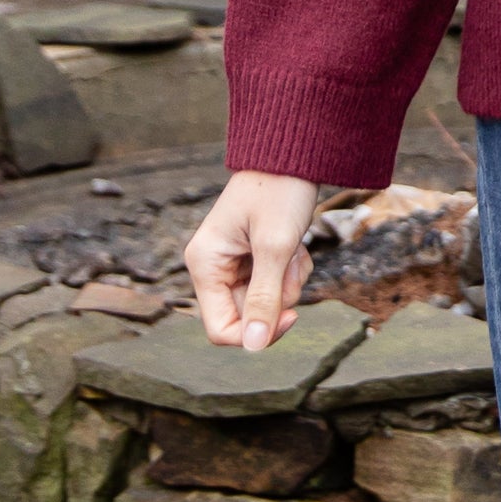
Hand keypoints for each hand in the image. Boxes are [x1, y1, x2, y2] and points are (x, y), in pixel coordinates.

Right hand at [184, 172, 324, 348]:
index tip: (291, 316)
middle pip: (249, 317)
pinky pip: (277, 285)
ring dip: (289, 281)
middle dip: (278, 296)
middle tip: (291, 262)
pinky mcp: (254, 258)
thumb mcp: (275, 247)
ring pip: (267, 302)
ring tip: (293, 245)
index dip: (256, 334)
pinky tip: (295, 242)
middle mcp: (213, 268)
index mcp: (205, 265)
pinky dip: (293, 269)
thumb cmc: (279, 191)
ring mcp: (234, 264)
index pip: (221, 330)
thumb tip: (254, 347)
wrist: (294, 154)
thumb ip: (265, 298)